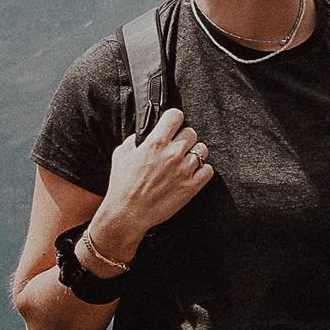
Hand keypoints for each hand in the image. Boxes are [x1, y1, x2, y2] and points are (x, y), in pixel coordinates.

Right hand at [90, 107, 213, 263]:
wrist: (128, 213)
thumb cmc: (122, 186)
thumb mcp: (120, 155)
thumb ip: (134, 140)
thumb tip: (142, 135)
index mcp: (155, 142)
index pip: (176, 116)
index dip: (174, 119)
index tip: (172, 125)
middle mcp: (173, 153)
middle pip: (191, 132)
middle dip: (184, 138)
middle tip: (176, 147)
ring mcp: (184, 170)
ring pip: (202, 150)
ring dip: (194, 153)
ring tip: (185, 161)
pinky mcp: (192, 187)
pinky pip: (208, 170)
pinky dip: (202, 171)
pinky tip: (192, 174)